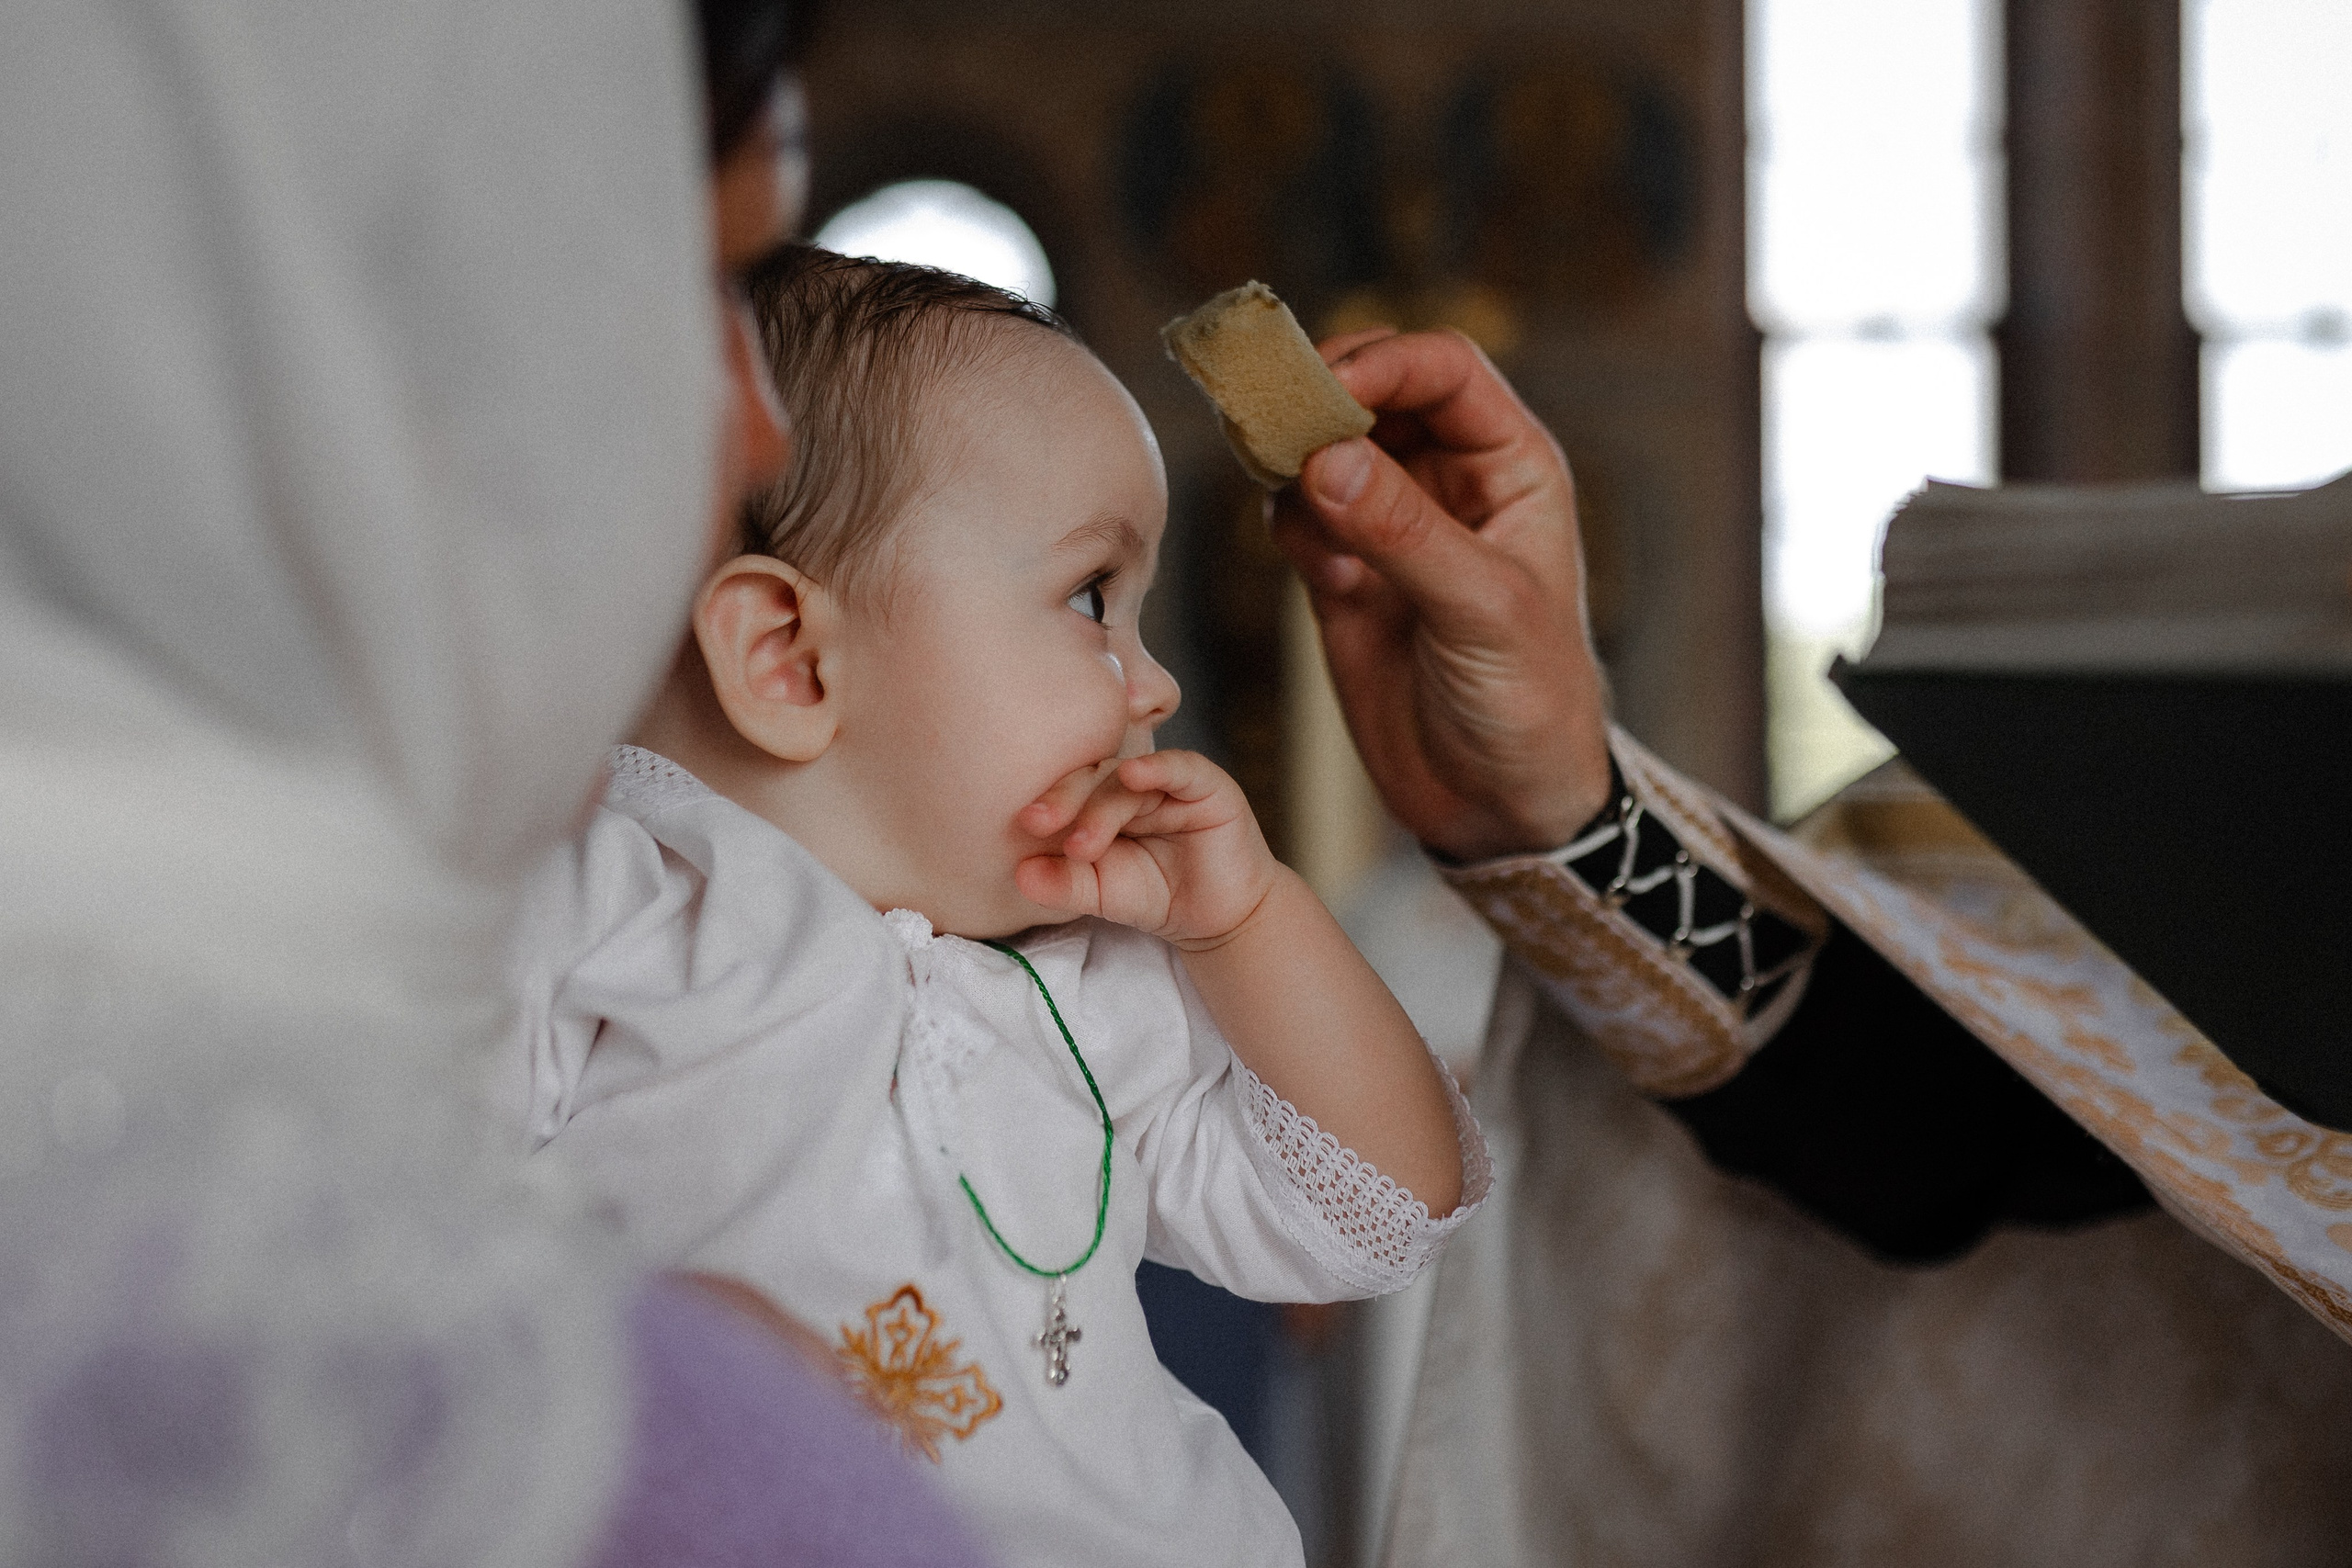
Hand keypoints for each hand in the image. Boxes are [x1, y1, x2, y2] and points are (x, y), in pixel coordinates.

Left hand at [1014, 750, 1277, 947]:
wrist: (1220, 919)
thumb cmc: (1158, 895)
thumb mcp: (1102, 893)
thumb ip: (1064, 884)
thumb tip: (1020, 875)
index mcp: (1101, 799)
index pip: (1067, 788)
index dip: (1047, 802)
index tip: (1024, 824)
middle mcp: (1133, 784)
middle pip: (1092, 777)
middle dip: (1065, 800)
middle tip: (1041, 824)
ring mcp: (1170, 782)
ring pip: (1128, 779)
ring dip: (1102, 808)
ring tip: (1084, 845)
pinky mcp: (1207, 786)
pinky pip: (1179, 768)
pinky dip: (1156, 768)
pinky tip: (1135, 775)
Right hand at [1268, 328, 1612, 860]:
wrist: (1501, 805)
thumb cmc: (1531, 704)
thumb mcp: (1482, 612)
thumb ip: (1404, 532)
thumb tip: (1324, 459)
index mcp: (1511, 467)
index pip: (1443, 370)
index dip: (1384, 364)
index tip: (1325, 391)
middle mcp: (1449, 482)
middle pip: (1372, 393)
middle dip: (1321, 399)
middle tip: (1276, 425)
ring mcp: (1391, 526)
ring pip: (1323, 448)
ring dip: (1293, 461)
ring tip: (1297, 506)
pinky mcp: (1344, 574)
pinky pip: (1296, 514)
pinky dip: (1288, 525)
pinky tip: (1322, 574)